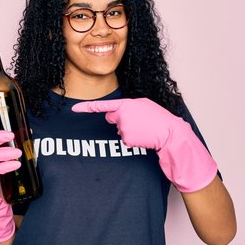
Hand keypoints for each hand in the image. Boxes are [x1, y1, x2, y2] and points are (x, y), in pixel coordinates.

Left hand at [72, 98, 216, 192]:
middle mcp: (123, 114)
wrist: (171, 133)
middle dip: (120, 120)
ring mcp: (124, 127)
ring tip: (144, 129)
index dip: (86, 108)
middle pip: (111, 119)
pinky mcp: (127, 139)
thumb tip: (113, 114)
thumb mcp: (144, 106)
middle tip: (138, 122)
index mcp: (127, 103)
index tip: (73, 109)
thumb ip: (127, 107)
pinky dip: (133, 139)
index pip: (102, 106)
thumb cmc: (159, 119)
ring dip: (130, 130)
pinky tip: (144, 136)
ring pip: (120, 130)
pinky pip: (125, 140)